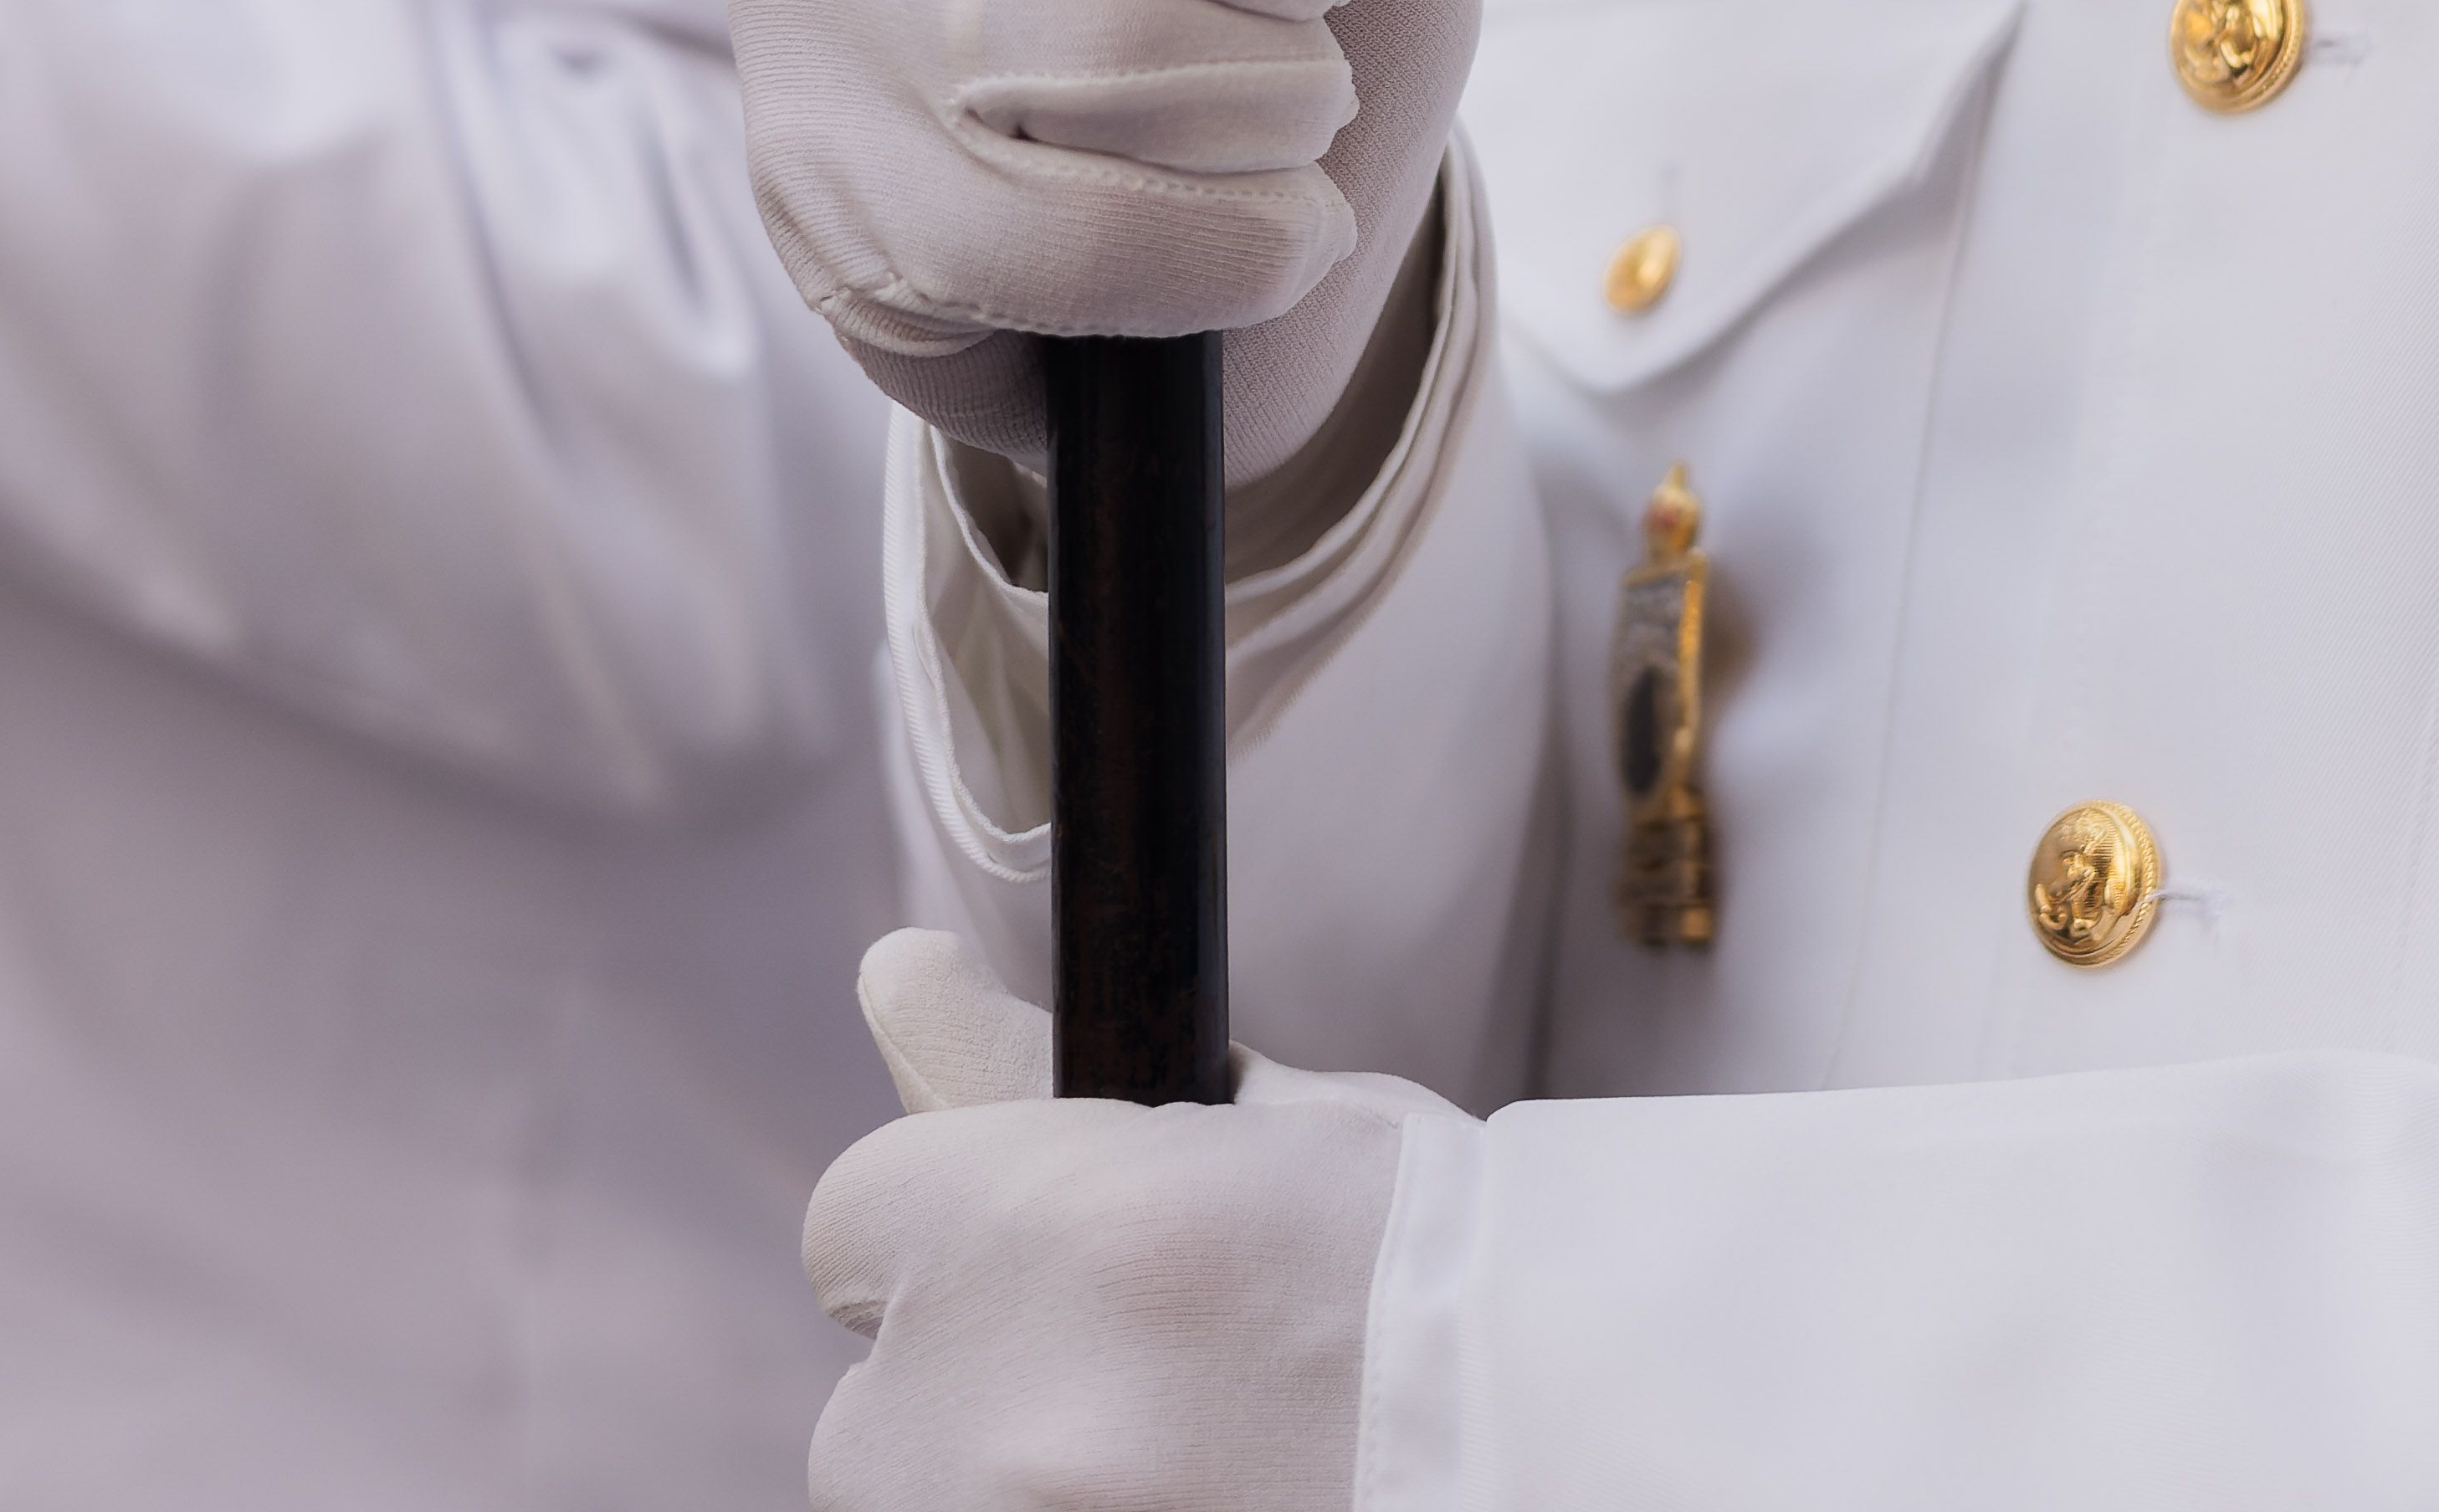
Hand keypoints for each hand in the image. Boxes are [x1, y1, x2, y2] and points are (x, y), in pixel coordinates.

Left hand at [806, 931, 1436, 1511]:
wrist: (1581, 1441)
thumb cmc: (1444, 1275)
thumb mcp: (1267, 1124)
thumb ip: (1045, 1075)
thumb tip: (897, 979)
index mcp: (1046, 1229)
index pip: (856, 1217)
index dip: (964, 1224)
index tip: (1058, 1248)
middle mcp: (993, 1410)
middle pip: (876, 1400)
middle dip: (988, 1378)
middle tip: (1159, 1376)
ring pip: (929, 1498)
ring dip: (1021, 1477)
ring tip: (1199, 1455)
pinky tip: (1207, 1489)